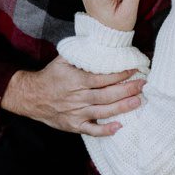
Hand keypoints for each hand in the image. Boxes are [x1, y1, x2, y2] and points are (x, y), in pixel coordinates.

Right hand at [3, 56, 143, 135]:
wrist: (31, 97)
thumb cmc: (50, 77)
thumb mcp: (62, 60)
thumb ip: (80, 53)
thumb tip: (99, 43)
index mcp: (76, 80)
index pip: (103, 78)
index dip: (120, 74)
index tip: (134, 70)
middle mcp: (77, 98)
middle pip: (107, 95)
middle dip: (127, 89)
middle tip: (143, 85)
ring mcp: (76, 113)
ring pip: (103, 112)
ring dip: (122, 107)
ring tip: (138, 101)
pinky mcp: (74, 125)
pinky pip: (91, 130)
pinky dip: (105, 131)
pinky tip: (119, 127)